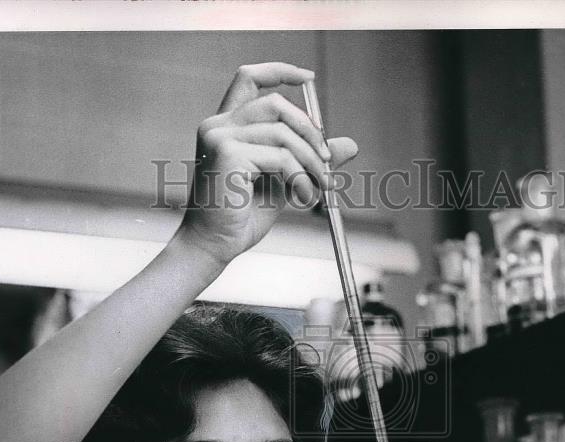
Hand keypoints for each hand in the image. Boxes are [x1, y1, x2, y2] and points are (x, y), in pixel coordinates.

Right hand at [177, 62, 357, 264]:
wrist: (214, 246)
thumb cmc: (240, 219)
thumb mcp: (284, 181)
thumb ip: (309, 159)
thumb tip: (350, 144)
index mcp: (226, 126)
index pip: (250, 78)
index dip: (280, 71)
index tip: (308, 78)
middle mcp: (218, 125)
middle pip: (275, 104)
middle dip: (309, 130)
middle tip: (326, 161)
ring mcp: (219, 137)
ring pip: (282, 132)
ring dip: (309, 161)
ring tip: (317, 189)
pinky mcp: (227, 154)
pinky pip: (279, 156)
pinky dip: (299, 177)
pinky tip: (302, 197)